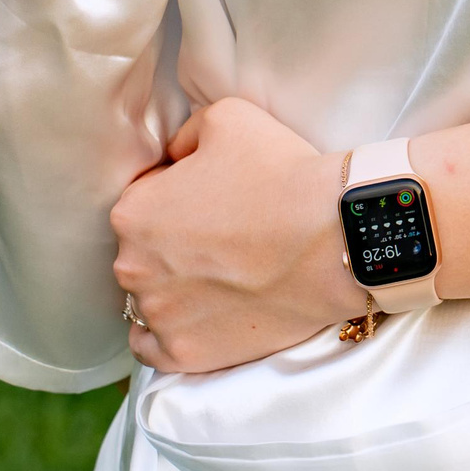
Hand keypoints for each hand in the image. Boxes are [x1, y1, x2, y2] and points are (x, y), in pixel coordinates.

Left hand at [112, 98, 360, 373]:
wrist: (338, 238)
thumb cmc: (286, 175)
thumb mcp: (229, 117)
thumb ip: (186, 133)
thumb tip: (176, 156)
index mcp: (132, 212)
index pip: (144, 200)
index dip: (183, 195)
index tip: (219, 199)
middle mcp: (131, 267)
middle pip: (145, 252)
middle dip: (177, 244)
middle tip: (229, 237)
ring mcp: (159, 315)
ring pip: (152, 299)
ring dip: (177, 287)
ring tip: (226, 276)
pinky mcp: (186, 353)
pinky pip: (154, 348)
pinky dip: (170, 333)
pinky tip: (197, 316)